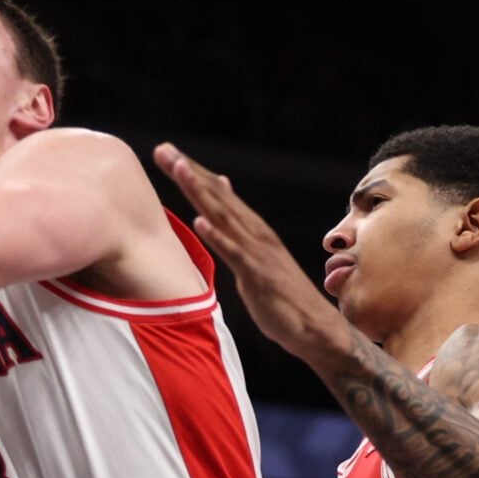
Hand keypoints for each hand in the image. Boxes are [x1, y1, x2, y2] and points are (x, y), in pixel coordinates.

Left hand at [154, 142, 355, 366]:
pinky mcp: (259, 276)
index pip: (218, 194)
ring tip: (179, 170)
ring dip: (201, 193)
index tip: (166, 151)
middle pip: (217, 197)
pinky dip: (218, 237)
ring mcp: (258, 253)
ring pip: (224, 217)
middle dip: (189, 173)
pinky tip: (200, 222)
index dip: (193, 172)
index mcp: (252, 230)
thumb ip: (239, 227)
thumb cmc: (283, 296)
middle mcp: (255, 234)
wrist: (315, 328)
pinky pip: (236, 254)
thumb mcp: (257, 257)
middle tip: (163, 149)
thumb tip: (225, 193)